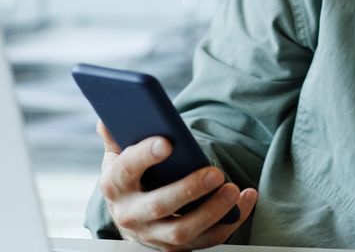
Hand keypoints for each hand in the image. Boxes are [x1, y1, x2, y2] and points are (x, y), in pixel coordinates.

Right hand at [97, 120, 258, 250]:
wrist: (131, 216)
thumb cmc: (130, 178)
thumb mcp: (117, 156)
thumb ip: (116, 136)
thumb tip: (108, 115)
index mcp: (115, 186)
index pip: (127, 170)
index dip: (145, 155)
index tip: (168, 142)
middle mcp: (131, 215)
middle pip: (159, 205)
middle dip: (188, 189)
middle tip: (215, 172)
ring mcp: (154, 235)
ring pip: (183, 231)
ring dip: (212, 211)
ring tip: (234, 189)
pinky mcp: (177, 248)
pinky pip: (208, 239)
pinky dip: (230, 221)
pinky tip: (246, 200)